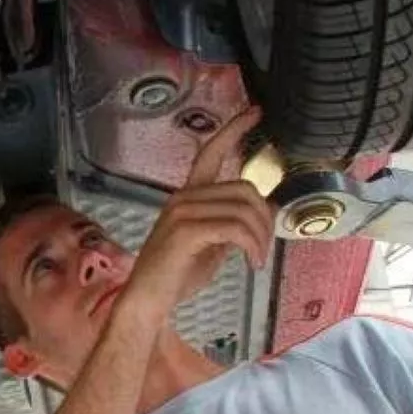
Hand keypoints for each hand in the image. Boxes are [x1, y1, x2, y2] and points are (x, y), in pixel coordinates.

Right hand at [123, 107, 272, 314]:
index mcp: (188, 196)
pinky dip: (252, 246)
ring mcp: (183, 211)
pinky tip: (251, 263)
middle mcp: (184, 197)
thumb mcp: (210, 246)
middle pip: (246, 189)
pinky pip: (236, 228)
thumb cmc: (175, 278)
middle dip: (265, 219)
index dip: (234, 130)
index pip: (211, 153)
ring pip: (245, 209)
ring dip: (261, 237)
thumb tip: (262, 214)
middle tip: (264, 247)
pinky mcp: (186, 230)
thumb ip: (231, 225)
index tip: (255, 112)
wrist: (146, 301)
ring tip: (257, 259)